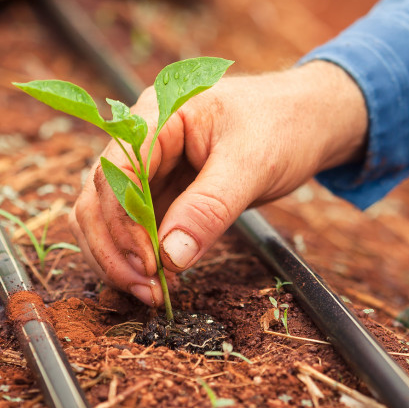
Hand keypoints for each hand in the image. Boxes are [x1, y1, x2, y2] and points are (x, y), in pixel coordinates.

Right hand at [69, 61, 367, 304]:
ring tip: (150, 293)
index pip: (117, 170)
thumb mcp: (253, 164)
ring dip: (119, 257)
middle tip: (146, 291)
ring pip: (106, 216)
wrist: (309, 119)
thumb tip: (170, 257)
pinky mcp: (161, 191)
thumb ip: (210, 208)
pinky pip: (133, 227)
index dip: (123, 221)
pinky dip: (137, 256)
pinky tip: (157, 281)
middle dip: (115, 248)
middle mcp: (143, 139)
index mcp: (159, 114)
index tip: (148, 264)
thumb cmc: (284, 125)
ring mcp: (149, 166)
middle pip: (99, 196)